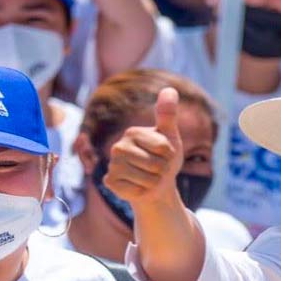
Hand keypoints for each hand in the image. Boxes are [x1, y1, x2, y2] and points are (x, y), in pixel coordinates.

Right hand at [104, 88, 183, 207]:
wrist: (156, 184)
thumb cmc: (164, 158)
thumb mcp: (170, 136)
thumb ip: (168, 114)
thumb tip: (170, 89)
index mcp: (133, 132)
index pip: (164, 148)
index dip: (170, 155)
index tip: (165, 155)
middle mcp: (118, 146)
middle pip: (156, 165)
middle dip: (163, 171)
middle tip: (157, 169)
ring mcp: (112, 165)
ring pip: (148, 179)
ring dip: (155, 182)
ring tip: (150, 178)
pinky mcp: (110, 182)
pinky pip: (137, 191)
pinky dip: (143, 192)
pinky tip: (139, 187)